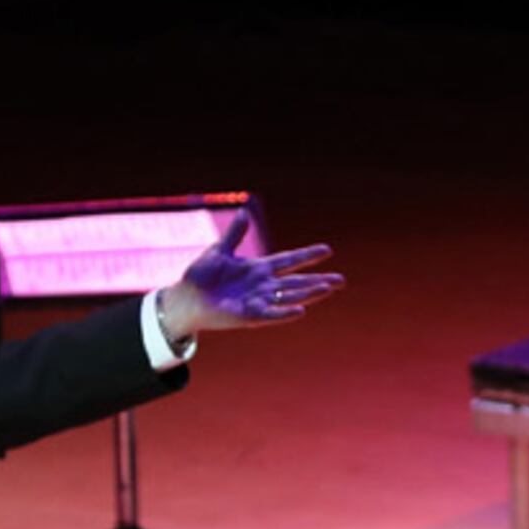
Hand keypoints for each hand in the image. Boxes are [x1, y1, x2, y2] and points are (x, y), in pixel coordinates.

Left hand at [158, 241, 341, 336]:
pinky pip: (272, 314)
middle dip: (319, 280)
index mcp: (258, 269)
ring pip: (291, 296)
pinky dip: (286, 312)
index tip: (327, 250)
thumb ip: (234, 235)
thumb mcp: (218, 251)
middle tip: (341, 280)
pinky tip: (302, 309)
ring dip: (310, 293)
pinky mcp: (250, 315)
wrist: (186, 298)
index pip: (289, 260)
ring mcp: (258, 301)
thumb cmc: (201, 276)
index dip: (307, 255)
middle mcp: (263, 285)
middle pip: (297, 281)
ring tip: (330, 288)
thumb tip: (245, 213)